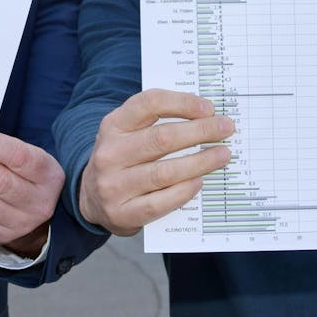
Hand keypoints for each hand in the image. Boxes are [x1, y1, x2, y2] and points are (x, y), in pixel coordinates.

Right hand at [78, 89, 233, 236]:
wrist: (91, 198)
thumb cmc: (122, 158)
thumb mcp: (128, 132)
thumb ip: (157, 121)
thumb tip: (205, 116)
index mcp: (113, 125)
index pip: (149, 104)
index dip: (182, 103)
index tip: (208, 108)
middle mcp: (110, 153)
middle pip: (162, 138)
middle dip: (201, 131)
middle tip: (226, 129)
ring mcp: (114, 185)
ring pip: (165, 172)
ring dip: (200, 162)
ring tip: (222, 155)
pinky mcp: (122, 213)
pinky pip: (161, 202)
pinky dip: (185, 190)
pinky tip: (200, 181)